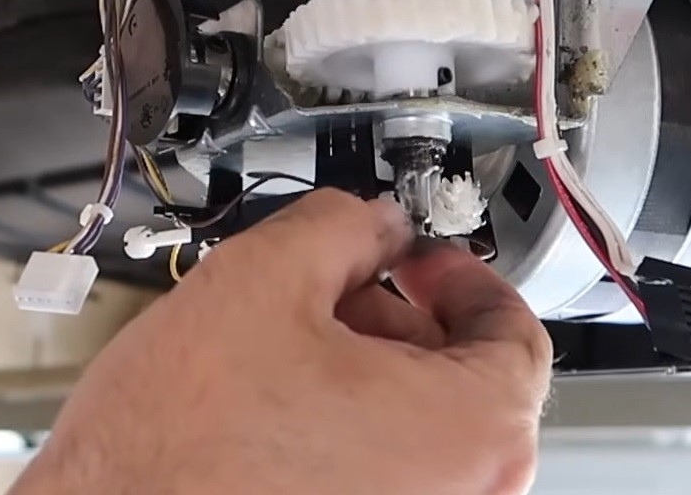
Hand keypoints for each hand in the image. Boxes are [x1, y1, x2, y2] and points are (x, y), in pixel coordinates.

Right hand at [14, 190, 553, 494]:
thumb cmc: (174, 451)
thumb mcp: (263, 281)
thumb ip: (344, 226)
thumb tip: (373, 221)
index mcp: (468, 433)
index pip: (516, 336)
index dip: (463, 275)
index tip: (419, 256)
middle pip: (469, 389)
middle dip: (404, 320)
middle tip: (343, 286)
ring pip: (420, 438)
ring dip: (373, 375)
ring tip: (291, 343)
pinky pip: (383, 479)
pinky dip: (350, 434)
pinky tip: (277, 403)